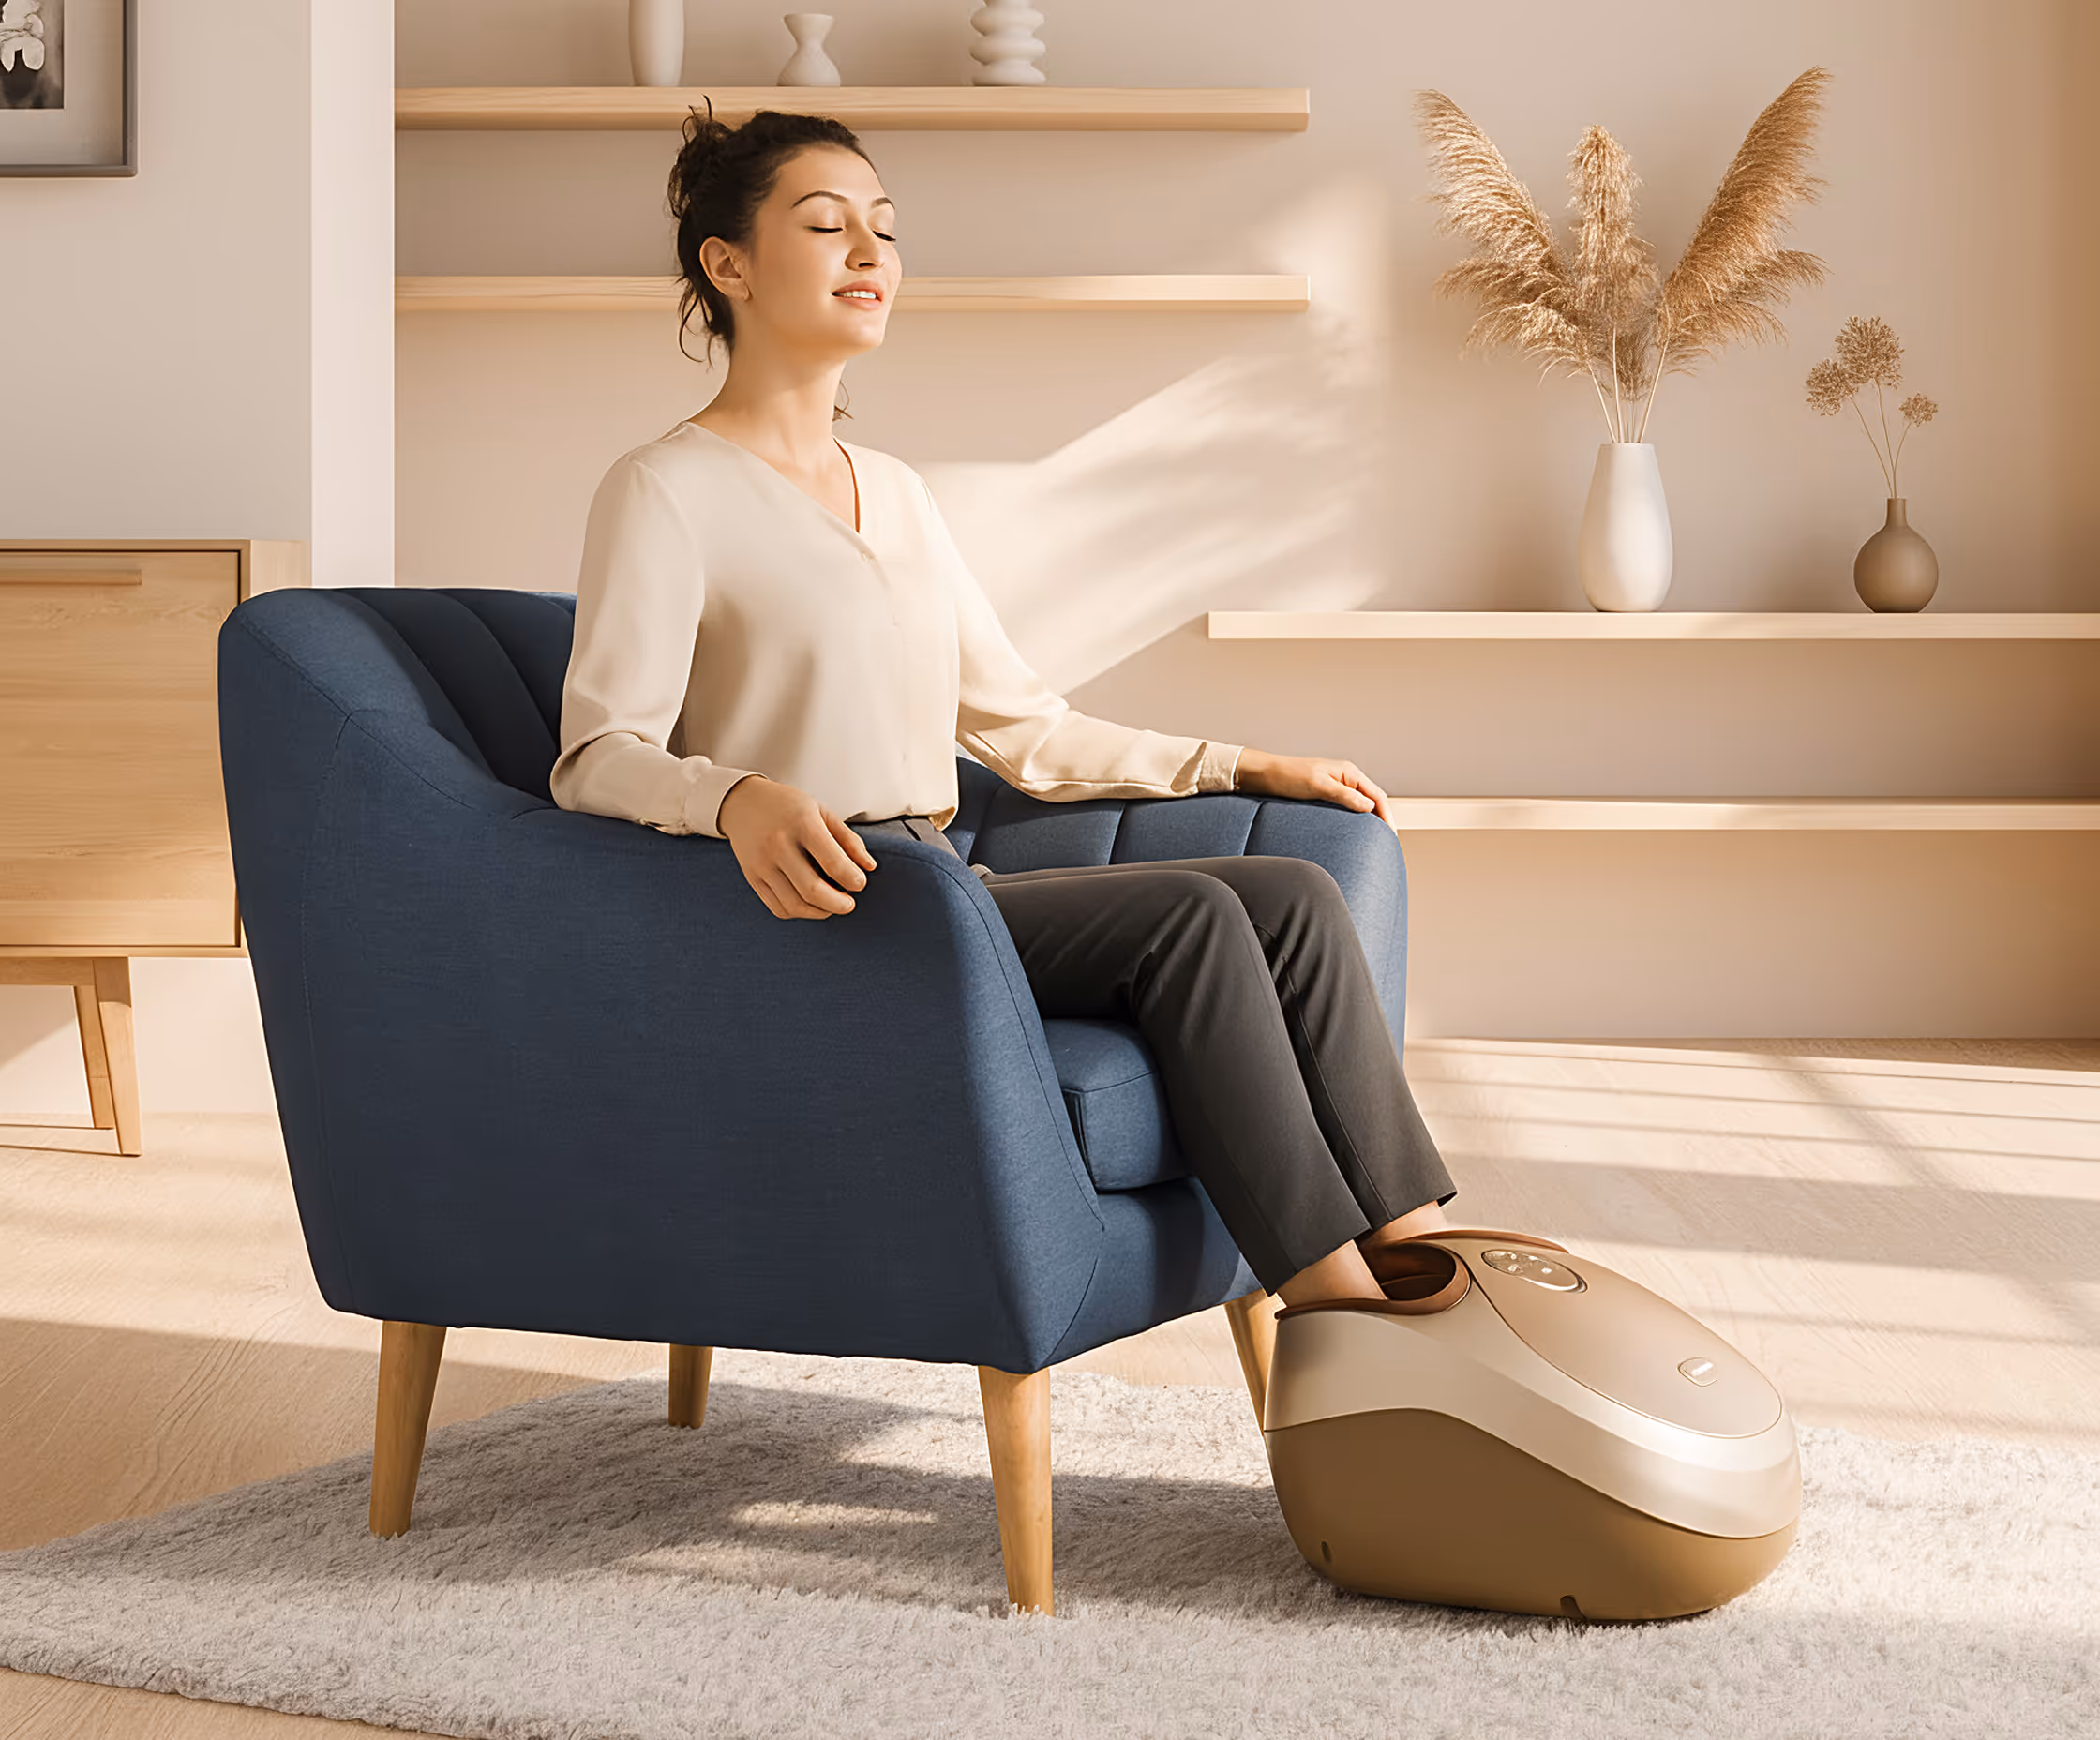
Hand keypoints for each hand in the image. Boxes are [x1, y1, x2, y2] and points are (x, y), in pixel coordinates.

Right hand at [716, 775, 879, 919]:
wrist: (743, 803)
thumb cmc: (789, 806)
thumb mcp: (822, 811)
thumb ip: (848, 839)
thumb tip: (870, 867)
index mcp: (802, 823)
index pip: (833, 863)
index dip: (853, 879)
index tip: (860, 883)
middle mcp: (779, 845)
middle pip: (813, 890)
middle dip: (839, 904)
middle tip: (850, 903)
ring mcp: (762, 864)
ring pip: (796, 905)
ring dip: (821, 912)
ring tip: (832, 905)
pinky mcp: (752, 878)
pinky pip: (779, 908)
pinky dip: (800, 912)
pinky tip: (811, 904)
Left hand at [1235, 748, 1396, 831]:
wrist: (1264, 775)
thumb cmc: (1287, 776)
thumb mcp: (1318, 785)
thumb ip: (1344, 796)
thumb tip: (1369, 807)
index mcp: (1349, 773)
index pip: (1378, 796)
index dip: (1387, 817)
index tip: (1391, 836)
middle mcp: (1346, 779)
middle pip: (1373, 802)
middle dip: (1383, 821)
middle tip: (1387, 844)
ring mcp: (1337, 787)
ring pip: (1361, 806)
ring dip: (1370, 822)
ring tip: (1375, 842)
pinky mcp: (1326, 795)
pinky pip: (1348, 809)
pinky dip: (1355, 821)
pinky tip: (1353, 833)